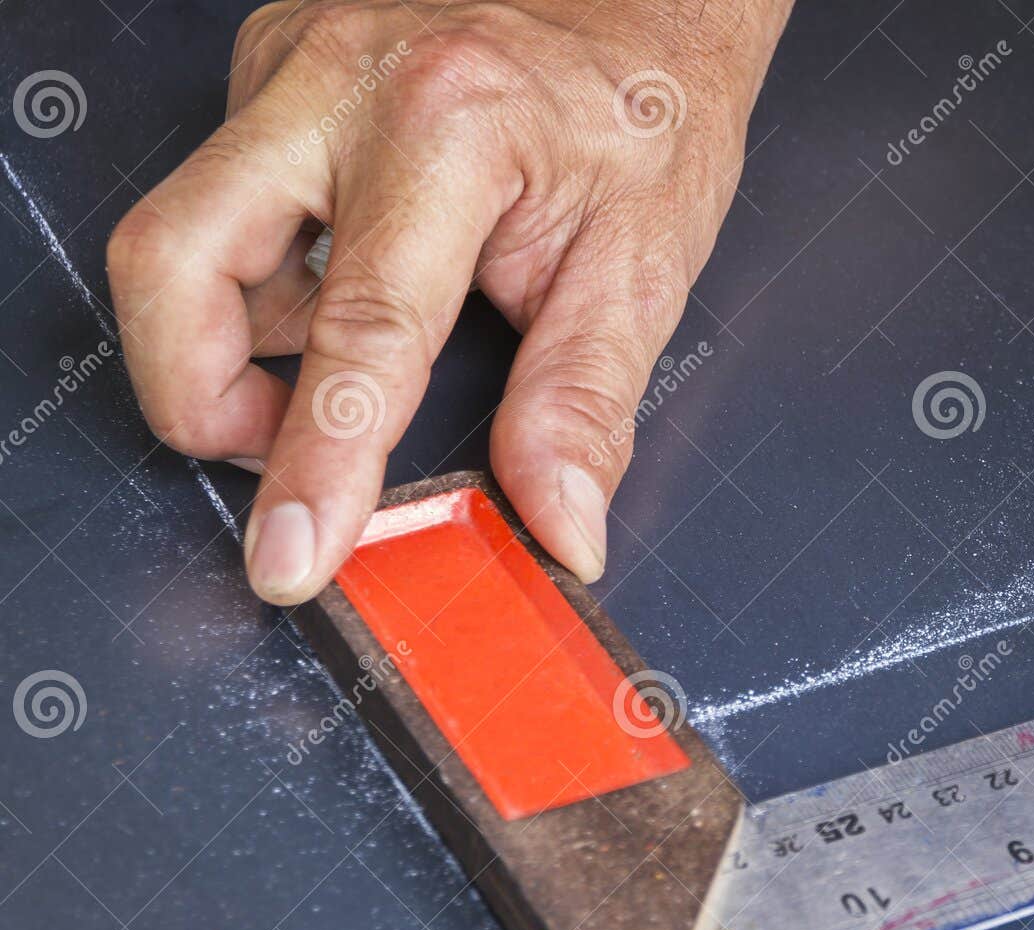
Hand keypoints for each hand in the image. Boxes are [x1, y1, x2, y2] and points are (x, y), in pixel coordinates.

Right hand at [107, 0, 789, 601]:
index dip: (317, 463)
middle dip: (197, 394)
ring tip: (334, 372)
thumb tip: (558, 526)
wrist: (637, 4)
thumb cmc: (647, 114)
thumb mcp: (643, 263)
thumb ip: (585, 402)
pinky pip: (216, 203)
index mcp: (450, 127)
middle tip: (278, 452)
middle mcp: (341, 82)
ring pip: (172, 234)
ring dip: (224, 342)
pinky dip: (256, 284)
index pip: (361, 330)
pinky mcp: (272, 74)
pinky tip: (342, 293)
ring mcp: (290, 68)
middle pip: (175, 261)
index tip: (292, 557)